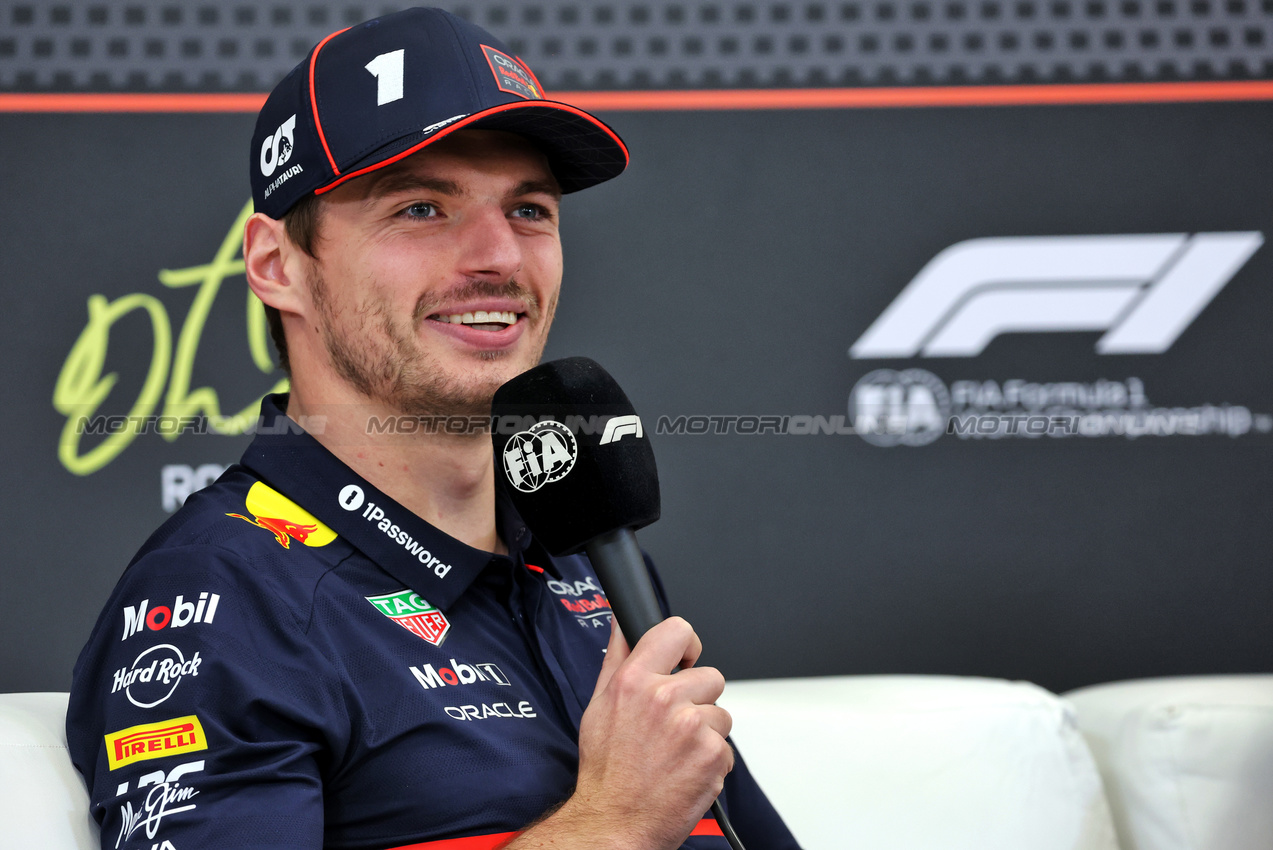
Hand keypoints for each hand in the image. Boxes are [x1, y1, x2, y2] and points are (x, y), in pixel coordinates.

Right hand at [571, 616, 734, 848]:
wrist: (615, 821)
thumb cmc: (606, 769)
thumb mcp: (598, 705)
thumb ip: (617, 657)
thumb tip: (622, 622)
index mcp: (635, 680)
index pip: (677, 631)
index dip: (687, 645)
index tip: (685, 659)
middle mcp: (665, 699)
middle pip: (710, 677)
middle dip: (697, 699)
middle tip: (671, 726)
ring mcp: (693, 727)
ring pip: (720, 714)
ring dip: (705, 733)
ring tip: (675, 753)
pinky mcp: (713, 755)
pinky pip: (726, 747)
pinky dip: (710, 761)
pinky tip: (684, 771)